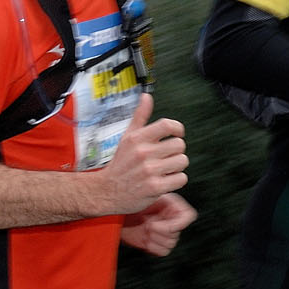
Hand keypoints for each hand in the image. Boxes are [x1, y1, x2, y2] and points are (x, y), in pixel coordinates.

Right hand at [98, 94, 187, 216]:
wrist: (106, 191)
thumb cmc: (120, 164)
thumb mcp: (127, 138)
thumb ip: (139, 117)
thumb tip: (146, 97)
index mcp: (137, 138)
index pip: (168, 125)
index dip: (177, 129)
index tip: (176, 134)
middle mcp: (143, 153)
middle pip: (179, 144)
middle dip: (175, 151)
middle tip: (165, 157)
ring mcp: (149, 171)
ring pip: (182, 161)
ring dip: (177, 166)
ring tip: (165, 169)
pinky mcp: (155, 187)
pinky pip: (181, 178)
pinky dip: (176, 180)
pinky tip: (165, 180)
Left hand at [120, 193, 196, 257]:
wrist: (118, 215)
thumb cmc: (130, 202)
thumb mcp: (147, 196)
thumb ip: (162, 199)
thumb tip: (173, 200)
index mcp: (173, 206)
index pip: (188, 216)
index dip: (177, 223)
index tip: (159, 224)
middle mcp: (172, 220)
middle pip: (177, 232)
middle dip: (159, 230)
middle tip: (147, 224)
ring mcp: (166, 233)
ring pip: (170, 242)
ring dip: (154, 238)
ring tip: (144, 230)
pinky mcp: (159, 244)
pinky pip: (163, 251)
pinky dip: (153, 247)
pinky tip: (144, 239)